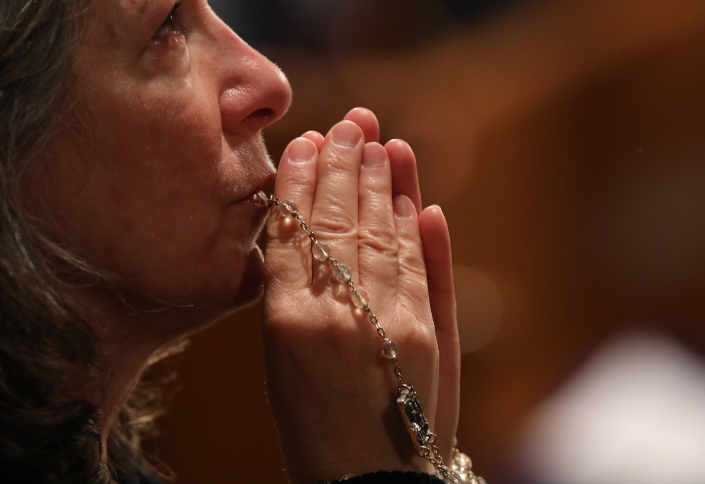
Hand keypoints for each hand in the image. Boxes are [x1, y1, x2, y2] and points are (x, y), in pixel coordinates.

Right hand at [263, 108, 459, 482]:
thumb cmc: (311, 431)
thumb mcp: (276, 365)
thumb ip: (286, 297)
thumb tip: (297, 239)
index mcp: (287, 323)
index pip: (297, 231)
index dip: (305, 183)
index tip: (310, 142)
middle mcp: (338, 313)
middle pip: (343, 222)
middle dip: (348, 167)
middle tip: (352, 123)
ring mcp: (388, 321)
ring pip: (384, 234)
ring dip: (385, 185)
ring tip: (381, 142)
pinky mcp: (428, 335)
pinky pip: (419, 267)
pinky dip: (419, 229)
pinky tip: (417, 198)